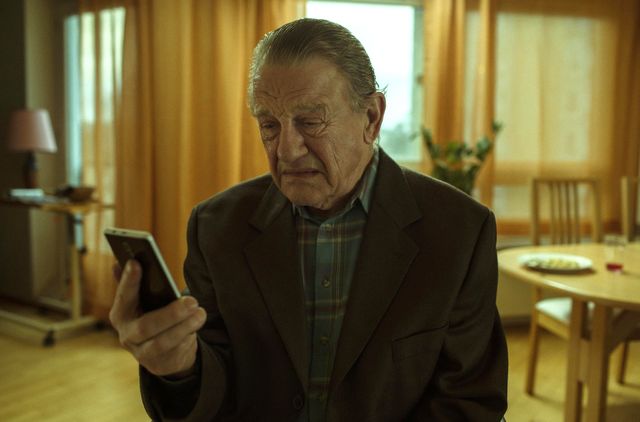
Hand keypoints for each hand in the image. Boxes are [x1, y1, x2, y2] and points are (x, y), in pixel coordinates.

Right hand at [109, 260, 206, 377]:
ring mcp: (142, 354)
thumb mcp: (145, 301)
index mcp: (121, 314)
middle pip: (146, 326)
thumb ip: (133, 285)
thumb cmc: (154, 316)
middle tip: (192, 301)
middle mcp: (127, 336)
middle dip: (171, 314)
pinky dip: (188, 338)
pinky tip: (196, 327)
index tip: (136, 263)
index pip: (123, 297)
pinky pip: (175, 352)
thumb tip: (119, 263)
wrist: (162, 352)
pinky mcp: (159, 365)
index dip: (128, 281)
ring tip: (200, 313)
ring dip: (185, 327)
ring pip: (163, 342)